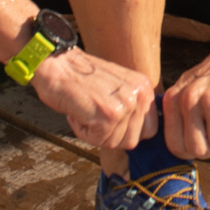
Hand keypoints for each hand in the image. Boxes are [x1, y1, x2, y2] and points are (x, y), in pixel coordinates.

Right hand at [29, 47, 157, 151]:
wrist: (58, 66)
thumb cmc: (82, 78)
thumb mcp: (119, 87)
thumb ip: (132, 106)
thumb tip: (138, 134)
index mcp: (145, 87)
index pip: (150, 129)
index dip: (129, 132)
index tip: (112, 124)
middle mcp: (140, 95)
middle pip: (134, 140)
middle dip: (112, 136)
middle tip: (95, 117)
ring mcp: (126, 105)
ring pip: (115, 143)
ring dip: (96, 134)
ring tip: (87, 111)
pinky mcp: (108, 115)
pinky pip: (98, 141)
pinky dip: (83, 132)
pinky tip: (79, 113)